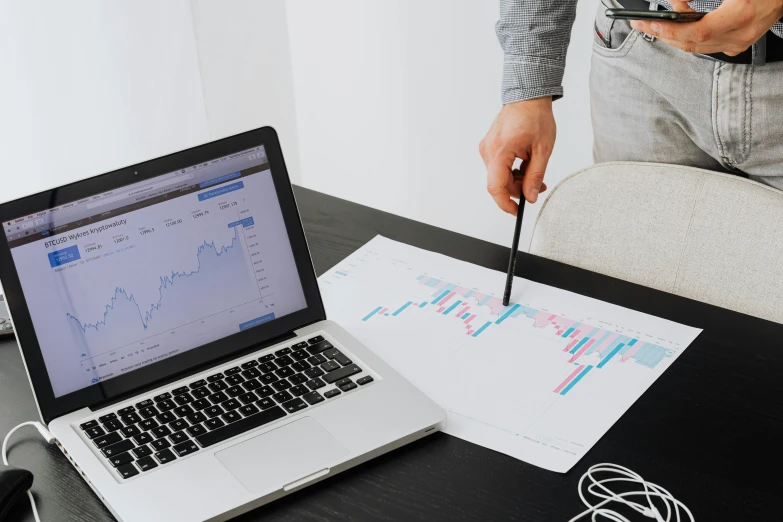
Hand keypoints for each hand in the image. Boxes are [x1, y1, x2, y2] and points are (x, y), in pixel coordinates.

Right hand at [479, 97, 555, 214]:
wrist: (527, 97)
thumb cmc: (535, 117)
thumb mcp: (542, 150)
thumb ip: (535, 176)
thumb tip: (530, 196)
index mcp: (500, 151)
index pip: (496, 187)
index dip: (505, 203)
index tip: (517, 211)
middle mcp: (488, 150)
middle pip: (498, 183)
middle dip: (517, 189)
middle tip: (537, 187)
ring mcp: (487, 148)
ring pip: (498, 176)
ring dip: (516, 179)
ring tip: (534, 171)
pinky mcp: (489, 146)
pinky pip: (498, 166)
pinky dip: (511, 170)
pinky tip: (524, 164)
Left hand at [631, 0, 782, 55]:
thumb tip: (676, 1)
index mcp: (740, 14)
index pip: (697, 32)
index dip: (671, 30)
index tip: (651, 24)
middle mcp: (740, 33)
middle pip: (691, 42)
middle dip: (662, 33)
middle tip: (640, 23)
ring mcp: (739, 42)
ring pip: (695, 47)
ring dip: (671, 36)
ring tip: (652, 25)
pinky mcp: (738, 44)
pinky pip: (705, 46)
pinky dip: (687, 37)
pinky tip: (676, 28)